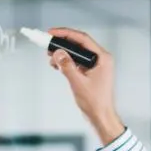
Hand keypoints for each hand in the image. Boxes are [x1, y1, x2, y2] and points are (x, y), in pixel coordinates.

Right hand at [47, 27, 123, 143]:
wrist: (101, 117)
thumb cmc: (96, 103)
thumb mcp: (78, 83)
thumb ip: (67, 66)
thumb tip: (58, 52)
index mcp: (103, 58)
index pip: (82, 39)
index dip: (65, 34)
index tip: (51, 33)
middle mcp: (101, 59)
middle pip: (78, 44)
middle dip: (62, 44)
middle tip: (47, 44)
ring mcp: (96, 65)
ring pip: (76, 53)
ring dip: (62, 53)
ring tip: (50, 57)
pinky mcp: (90, 72)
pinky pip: (76, 61)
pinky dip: (66, 62)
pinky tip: (57, 65)